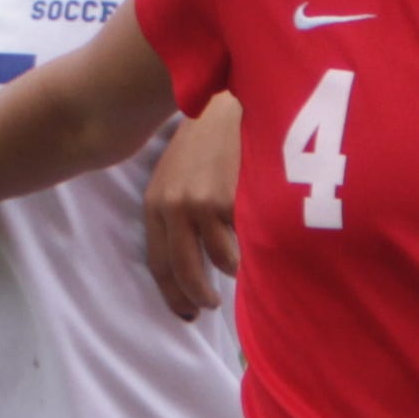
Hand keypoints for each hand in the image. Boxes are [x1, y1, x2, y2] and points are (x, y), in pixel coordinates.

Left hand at [143, 99, 241, 321]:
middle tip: (211, 306)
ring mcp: (203, 206)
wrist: (229, 105)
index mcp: (155, 203)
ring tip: (242, 265)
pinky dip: (256, 246)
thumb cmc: (207, 139)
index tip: (186, 312)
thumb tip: (190, 256)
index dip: (172, 294)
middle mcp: (174, 208)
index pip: (158, 263)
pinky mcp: (233, 201)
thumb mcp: (177, 174)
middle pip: (185, 272)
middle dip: (199, 295)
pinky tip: (262, 238)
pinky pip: (248, 240)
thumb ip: (175, 212)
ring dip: (234, 269)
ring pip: (222, 261)